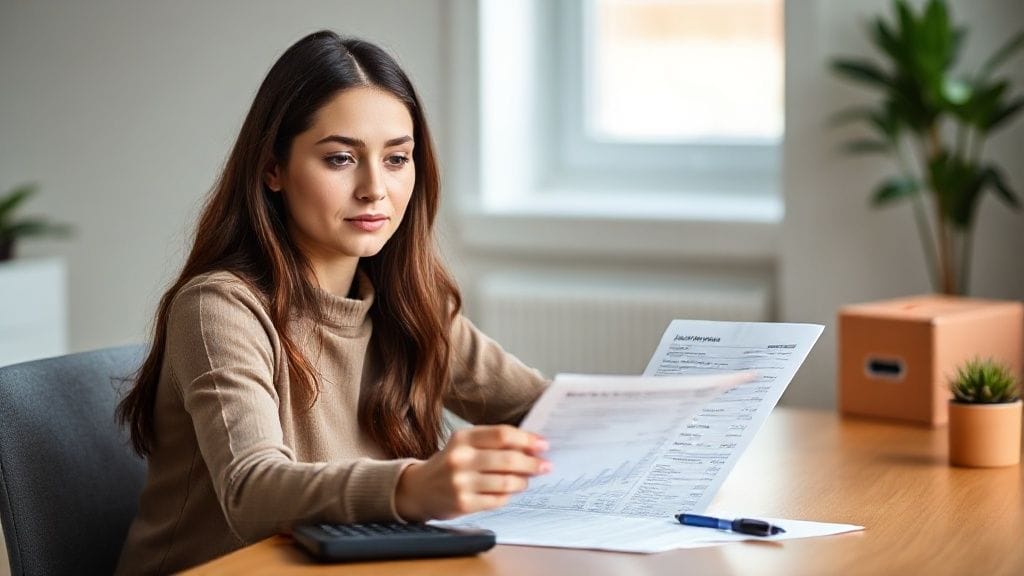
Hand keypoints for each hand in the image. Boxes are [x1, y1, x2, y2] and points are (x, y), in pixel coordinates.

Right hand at [394, 425, 550, 520]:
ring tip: (527, 480)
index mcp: (463, 438)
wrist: (419, 489)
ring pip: (506, 482)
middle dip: (532, 463)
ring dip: (523, 481)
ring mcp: (461, 483)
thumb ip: (494, 442)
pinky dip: (508, 496)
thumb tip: (532, 446)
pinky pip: (498, 500)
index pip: (503, 435)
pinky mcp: (463, 504)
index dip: (527, 440)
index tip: (543, 445)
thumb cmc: (450, 463)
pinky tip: (509, 492)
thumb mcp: (465, 444)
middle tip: (545, 465)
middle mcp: (460, 458)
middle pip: (508, 459)